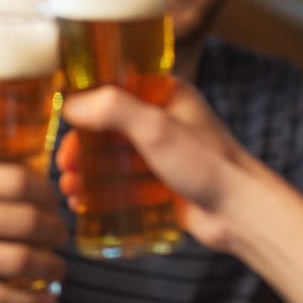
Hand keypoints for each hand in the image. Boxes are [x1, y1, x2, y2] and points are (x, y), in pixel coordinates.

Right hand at [0, 160, 67, 302]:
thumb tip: (23, 173)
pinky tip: (45, 297)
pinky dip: (30, 302)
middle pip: (26, 222)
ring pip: (20, 263)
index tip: (50, 196)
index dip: (45, 190)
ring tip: (56, 262)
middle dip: (55, 228)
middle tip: (59, 229)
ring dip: (51, 264)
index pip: (18, 182)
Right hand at [55, 80, 251, 250]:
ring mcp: (161, 152)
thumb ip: (112, 109)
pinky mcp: (160, 182)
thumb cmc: (207, 164)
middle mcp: (161, 119)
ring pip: (112, 157)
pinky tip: (83, 203)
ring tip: (69, 189)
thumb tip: (69, 104)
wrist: (242, 215)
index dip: (83, 103)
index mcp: (164, 93)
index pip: (113, 87)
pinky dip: (100, 191)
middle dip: (81, 147)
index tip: (61, 120)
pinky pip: (122, 182)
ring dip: (86, 171)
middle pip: (107, 126)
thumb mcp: (155, 127)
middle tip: (64, 165)